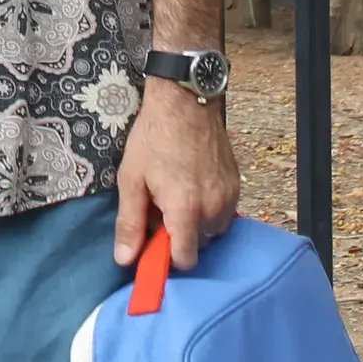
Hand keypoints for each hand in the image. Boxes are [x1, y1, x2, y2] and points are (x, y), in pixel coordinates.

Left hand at [113, 80, 239, 270]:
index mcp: (185, 210)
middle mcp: (213, 208)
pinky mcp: (237, 184)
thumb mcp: (132, 179)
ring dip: (195, 222)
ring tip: (177, 195)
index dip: (167, 257)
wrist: (185, 102)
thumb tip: (125, 259)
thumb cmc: (154, 138)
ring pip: (212, 230)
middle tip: (161, 209)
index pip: (185, 260)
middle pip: (198, 245)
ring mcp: (229, 196)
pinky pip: (224, 211)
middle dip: (179, 235)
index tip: (153, 242)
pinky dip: (209, 207)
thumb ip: (130, 223)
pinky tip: (192, 185)